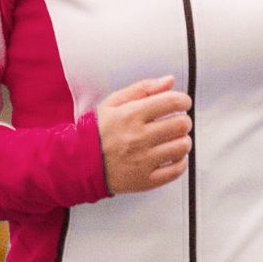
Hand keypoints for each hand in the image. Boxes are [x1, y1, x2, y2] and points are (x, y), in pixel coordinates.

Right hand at [96, 75, 192, 194]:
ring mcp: (142, 161)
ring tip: (174, 139)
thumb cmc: (98, 131)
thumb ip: (143, 89)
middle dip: (184, 120)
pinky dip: (180, 161)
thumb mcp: (114, 103)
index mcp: (130, 115)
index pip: (172, 102)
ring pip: (182, 147)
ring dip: (183, 140)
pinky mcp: (144, 181)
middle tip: (178, 122)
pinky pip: (176, 170)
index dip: (184, 101)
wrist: (78, 163)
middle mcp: (138, 138)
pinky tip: (173, 155)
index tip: (183, 103)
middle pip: (181, 124)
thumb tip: (169, 81)